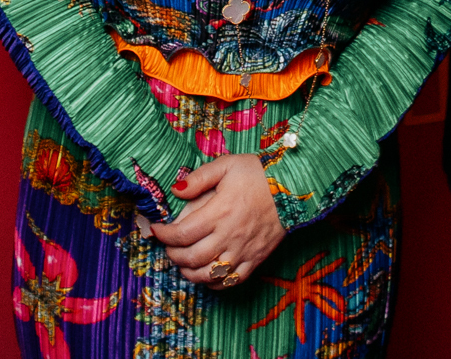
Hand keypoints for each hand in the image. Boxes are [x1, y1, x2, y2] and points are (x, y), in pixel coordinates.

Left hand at [150, 153, 284, 287]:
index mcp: (219, 212)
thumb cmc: (258, 174)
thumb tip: (175, 190)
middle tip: (168, 246)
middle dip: (173, 255)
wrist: (293, 188)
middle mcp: (229, 236)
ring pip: (209, 275)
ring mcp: (243, 251)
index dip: (164, 235)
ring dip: (189, 273)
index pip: (182, 233)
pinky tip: (206, 275)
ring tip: (183, 263)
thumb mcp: (226, 165)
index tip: (157, 230)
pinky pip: (231, 281)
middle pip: (191, 258)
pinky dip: (214, 283)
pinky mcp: (255, 260)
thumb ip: (198, 178)